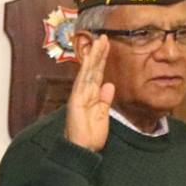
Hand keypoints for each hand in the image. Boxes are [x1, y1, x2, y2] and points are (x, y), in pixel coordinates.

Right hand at [64, 34, 114, 151]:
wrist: (82, 149)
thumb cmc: (91, 135)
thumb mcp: (103, 115)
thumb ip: (105, 100)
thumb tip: (110, 84)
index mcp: (92, 96)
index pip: (98, 74)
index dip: (102, 60)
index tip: (107, 46)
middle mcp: (84, 92)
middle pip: (93, 68)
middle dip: (98, 53)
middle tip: (104, 37)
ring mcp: (79, 94)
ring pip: (88, 71)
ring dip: (94, 56)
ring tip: (100, 42)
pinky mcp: (76, 99)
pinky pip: (82, 81)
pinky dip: (86, 69)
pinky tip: (91, 58)